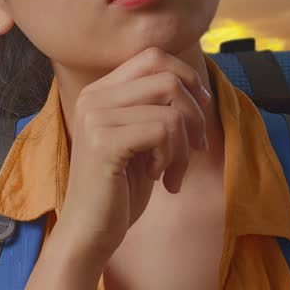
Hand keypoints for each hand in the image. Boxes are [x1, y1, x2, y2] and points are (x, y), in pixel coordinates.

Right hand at [55, 46, 210, 267]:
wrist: (90, 232)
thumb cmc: (121, 189)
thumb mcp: (142, 139)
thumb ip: (157, 108)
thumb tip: (197, 87)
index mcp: (101, 91)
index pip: (154, 57)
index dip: (187, 78)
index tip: (199, 114)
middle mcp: (94, 97)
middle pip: (167, 77)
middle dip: (195, 113)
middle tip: (195, 147)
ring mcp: (96, 117)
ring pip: (171, 108)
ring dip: (184, 145)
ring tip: (172, 172)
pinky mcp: (104, 142)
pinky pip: (163, 131)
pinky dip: (172, 157)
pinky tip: (159, 178)